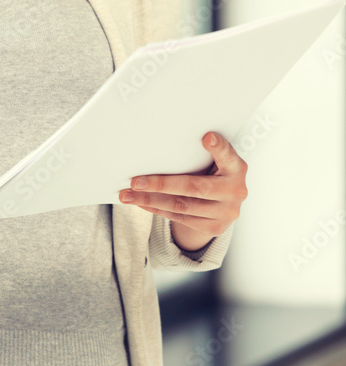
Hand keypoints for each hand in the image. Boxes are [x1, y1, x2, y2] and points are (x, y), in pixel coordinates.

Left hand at [118, 131, 247, 251]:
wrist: (223, 205)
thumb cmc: (212, 172)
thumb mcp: (213, 161)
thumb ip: (198, 154)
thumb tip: (160, 144)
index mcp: (236, 168)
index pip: (228, 155)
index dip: (219, 148)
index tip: (207, 137)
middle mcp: (236, 191)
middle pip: (194, 187)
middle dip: (160, 184)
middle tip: (135, 181)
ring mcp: (226, 213)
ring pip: (181, 206)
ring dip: (150, 200)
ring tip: (127, 195)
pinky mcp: (214, 227)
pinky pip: (179, 218)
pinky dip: (156, 209)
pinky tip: (140, 202)